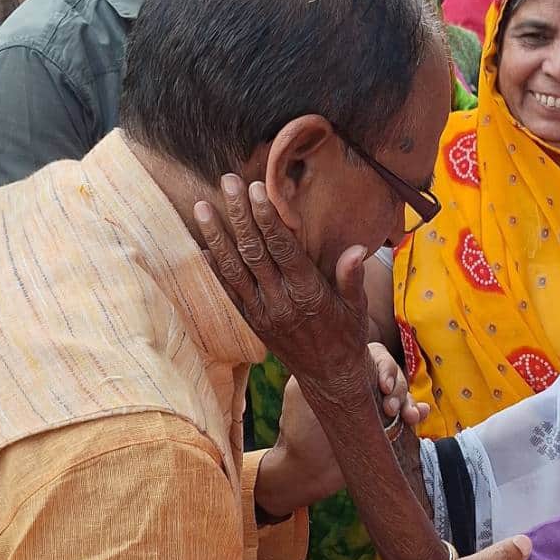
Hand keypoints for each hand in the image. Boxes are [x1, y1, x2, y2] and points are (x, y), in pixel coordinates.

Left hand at [193, 174, 370, 400]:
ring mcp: (261, 312)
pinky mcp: (251, 321)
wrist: (329, 376)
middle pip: (254, 252)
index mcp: (308, 294)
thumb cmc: (348, 335)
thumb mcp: (358, 308)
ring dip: (216, 236)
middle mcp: (280, 302)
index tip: (257, 190)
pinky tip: (201, 245)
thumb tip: (358, 250)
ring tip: (201, 206)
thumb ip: (353, 278)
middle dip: (238, 215)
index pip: (282, 250)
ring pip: (233, 269)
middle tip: (227, 183)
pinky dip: (213, 268)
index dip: (268, 219)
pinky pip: (227, 291)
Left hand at [259, 343, 430, 514]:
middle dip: (398, 388)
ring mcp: (378, 407)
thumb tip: (339, 346)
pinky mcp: (389, 427)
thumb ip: (320, 368)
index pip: (375, 355)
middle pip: (394, 373)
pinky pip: (410, 414)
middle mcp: (364, 386)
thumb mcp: (301, 392)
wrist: (309, 471)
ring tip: (409, 418)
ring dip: (410, 402)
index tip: (383, 385)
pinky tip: (419, 416)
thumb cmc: (300, 431)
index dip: (385, 366)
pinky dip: (419, 412)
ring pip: (404, 394)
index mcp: (347, 372)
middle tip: (389, 409)